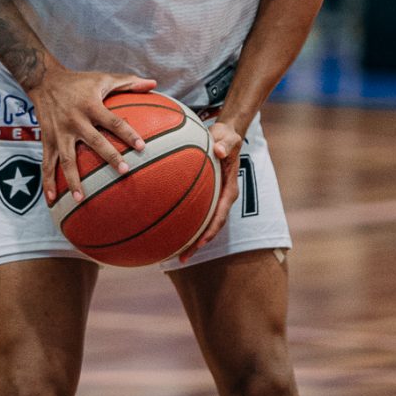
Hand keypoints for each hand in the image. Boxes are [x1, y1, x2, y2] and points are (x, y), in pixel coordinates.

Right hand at [35, 67, 157, 206]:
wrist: (43, 80)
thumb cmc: (79, 81)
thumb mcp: (103, 78)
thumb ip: (128, 82)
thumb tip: (154, 83)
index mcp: (91, 106)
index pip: (113, 121)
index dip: (128, 133)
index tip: (142, 147)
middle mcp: (75, 120)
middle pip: (94, 141)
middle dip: (109, 157)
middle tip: (124, 172)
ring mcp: (60, 132)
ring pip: (67, 159)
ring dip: (73, 179)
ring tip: (80, 199)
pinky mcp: (47, 140)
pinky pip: (47, 163)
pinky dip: (48, 182)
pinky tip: (51, 199)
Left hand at [177, 119, 243, 263]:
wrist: (225, 137)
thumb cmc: (226, 137)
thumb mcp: (228, 137)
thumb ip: (225, 144)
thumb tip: (220, 152)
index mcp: (230, 190)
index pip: (221, 214)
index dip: (211, 230)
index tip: (200, 242)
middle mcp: (222, 198)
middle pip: (211, 227)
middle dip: (197, 244)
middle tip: (182, 258)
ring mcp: (213, 199)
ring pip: (202, 224)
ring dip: (190, 240)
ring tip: (173, 255)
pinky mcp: (205, 196)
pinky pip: (195, 213)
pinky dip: (184, 224)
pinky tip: (166, 230)